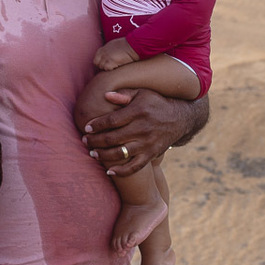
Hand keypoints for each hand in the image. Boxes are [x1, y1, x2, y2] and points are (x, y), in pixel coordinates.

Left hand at [81, 90, 208, 176]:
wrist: (180, 118)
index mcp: (138, 112)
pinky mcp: (151, 155)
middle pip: (113, 138)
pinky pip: (135, 167)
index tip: (87, 127)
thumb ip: (123, 95)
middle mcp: (142, 129)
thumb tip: (105, 95)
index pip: (112, 120)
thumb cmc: (155, 103)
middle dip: (95, 141)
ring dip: (103, 155)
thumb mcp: (142, 93)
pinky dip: (121, 171)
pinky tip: (110, 171)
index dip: (97, 125)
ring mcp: (147, 144)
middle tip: (85, 141)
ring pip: (121, 154)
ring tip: (93, 153)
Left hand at [94, 38, 138, 69]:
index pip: (96, 59)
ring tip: (116, 66)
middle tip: (111, 67)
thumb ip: (109, 51)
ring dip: (108, 68)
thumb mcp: (114, 45)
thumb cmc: (127, 45)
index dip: (101, 63)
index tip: (106, 65)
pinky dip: (112, 69)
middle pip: (97, 64)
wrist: (133, 45)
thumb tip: (109, 57)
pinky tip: (118, 66)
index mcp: (103, 48)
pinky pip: (107, 69)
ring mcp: (106, 57)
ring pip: (102, 67)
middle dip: (103, 66)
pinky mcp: (110, 61)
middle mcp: (103, 52)